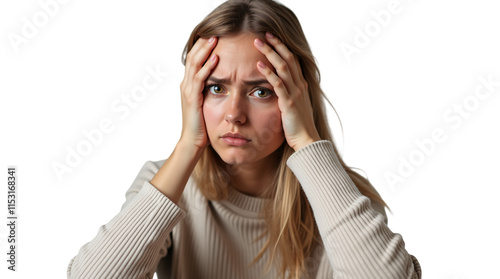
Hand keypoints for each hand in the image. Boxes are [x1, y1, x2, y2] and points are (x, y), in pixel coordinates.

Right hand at [179, 36, 218, 148]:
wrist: (193, 141)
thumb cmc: (202, 125)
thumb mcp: (206, 104)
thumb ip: (210, 91)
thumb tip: (222, 82)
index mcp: (188, 85)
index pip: (194, 60)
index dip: (202, 47)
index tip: (214, 36)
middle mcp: (185, 85)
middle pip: (192, 57)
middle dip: (203, 44)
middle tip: (215, 31)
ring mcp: (187, 91)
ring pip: (194, 64)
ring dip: (205, 51)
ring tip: (215, 39)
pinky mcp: (192, 98)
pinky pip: (199, 78)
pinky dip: (207, 67)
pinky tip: (215, 59)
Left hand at [254, 32, 320, 150]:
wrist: (306, 140)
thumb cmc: (298, 126)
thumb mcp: (294, 106)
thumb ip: (288, 94)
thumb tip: (279, 88)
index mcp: (301, 85)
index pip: (292, 61)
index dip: (282, 47)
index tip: (272, 37)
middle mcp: (299, 86)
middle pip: (288, 59)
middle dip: (275, 45)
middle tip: (263, 34)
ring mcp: (295, 93)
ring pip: (282, 67)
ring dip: (269, 53)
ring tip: (258, 43)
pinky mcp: (288, 103)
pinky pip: (278, 84)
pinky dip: (268, 73)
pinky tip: (259, 65)